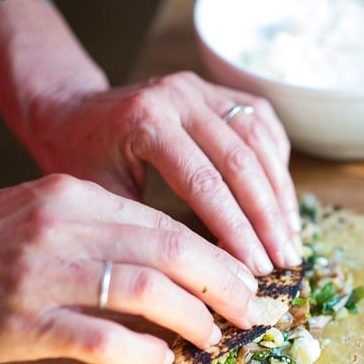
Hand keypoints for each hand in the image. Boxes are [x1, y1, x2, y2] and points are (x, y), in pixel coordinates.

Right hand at [0, 174, 260, 363]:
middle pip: (169, 249)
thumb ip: (113, 234)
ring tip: (213, 337)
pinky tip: (159, 360)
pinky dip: (137, 351)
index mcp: (78, 198)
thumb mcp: (52, 217)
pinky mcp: (21, 322)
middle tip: (252, 309)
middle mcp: (64, 228)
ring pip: (143, 289)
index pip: (168, 223)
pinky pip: (96, 338)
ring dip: (191, 317)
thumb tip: (184, 270)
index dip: (218, 255)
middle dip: (223, 282)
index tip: (247, 278)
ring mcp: (42, 274)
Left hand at [25, 71, 301, 275]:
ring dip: (280, 194)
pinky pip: (262, 122)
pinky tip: (284, 199)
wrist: (72, 111)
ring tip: (291, 238)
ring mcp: (201, 88)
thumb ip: (152, 229)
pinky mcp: (217, 90)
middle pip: (241, 161)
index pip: (204, 182)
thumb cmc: (80, 161)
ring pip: (259, 140)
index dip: (236, 229)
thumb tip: (207, 275)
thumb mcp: (100, 199)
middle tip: (286, 260)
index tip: (257, 270)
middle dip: (268, 218)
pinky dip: (277, 162)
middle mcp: (179, 95)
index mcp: (145, 120)